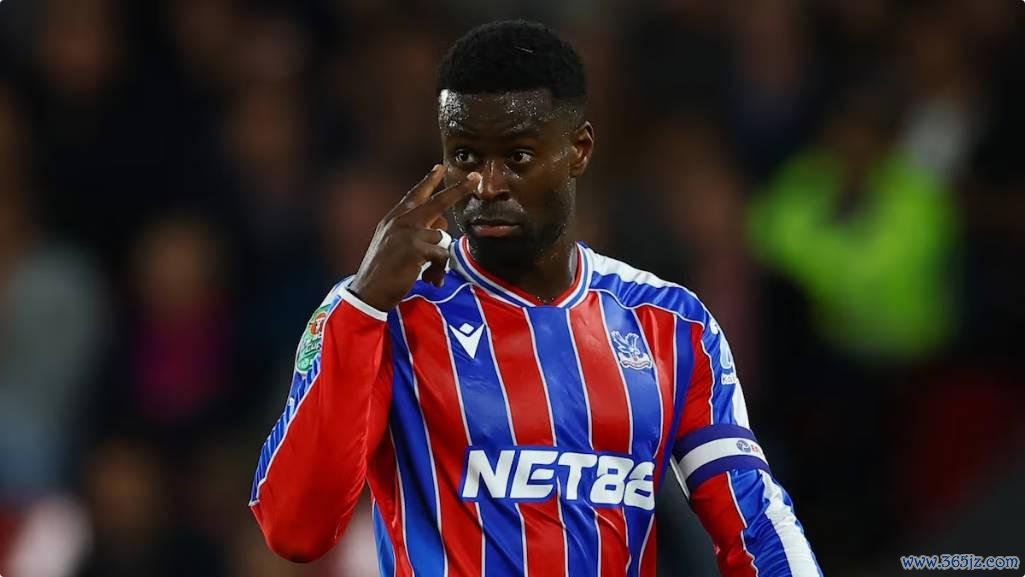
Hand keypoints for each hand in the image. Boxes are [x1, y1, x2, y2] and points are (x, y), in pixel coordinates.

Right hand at [348, 165, 480, 311]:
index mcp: (394, 219)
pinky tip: (430, 279)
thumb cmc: (383, 272)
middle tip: (476, 178)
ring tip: (431, 274)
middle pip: (437, 202)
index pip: (415, 194)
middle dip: (459, 190)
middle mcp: (401, 221)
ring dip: (442, 259)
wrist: (369, 291)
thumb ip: (413, 232)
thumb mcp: (392, 244)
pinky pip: (442, 254)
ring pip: (443, 237)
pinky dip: (440, 270)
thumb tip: (441, 228)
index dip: (429, 181)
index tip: (440, 167)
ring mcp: (408, 233)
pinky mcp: (415, 248)